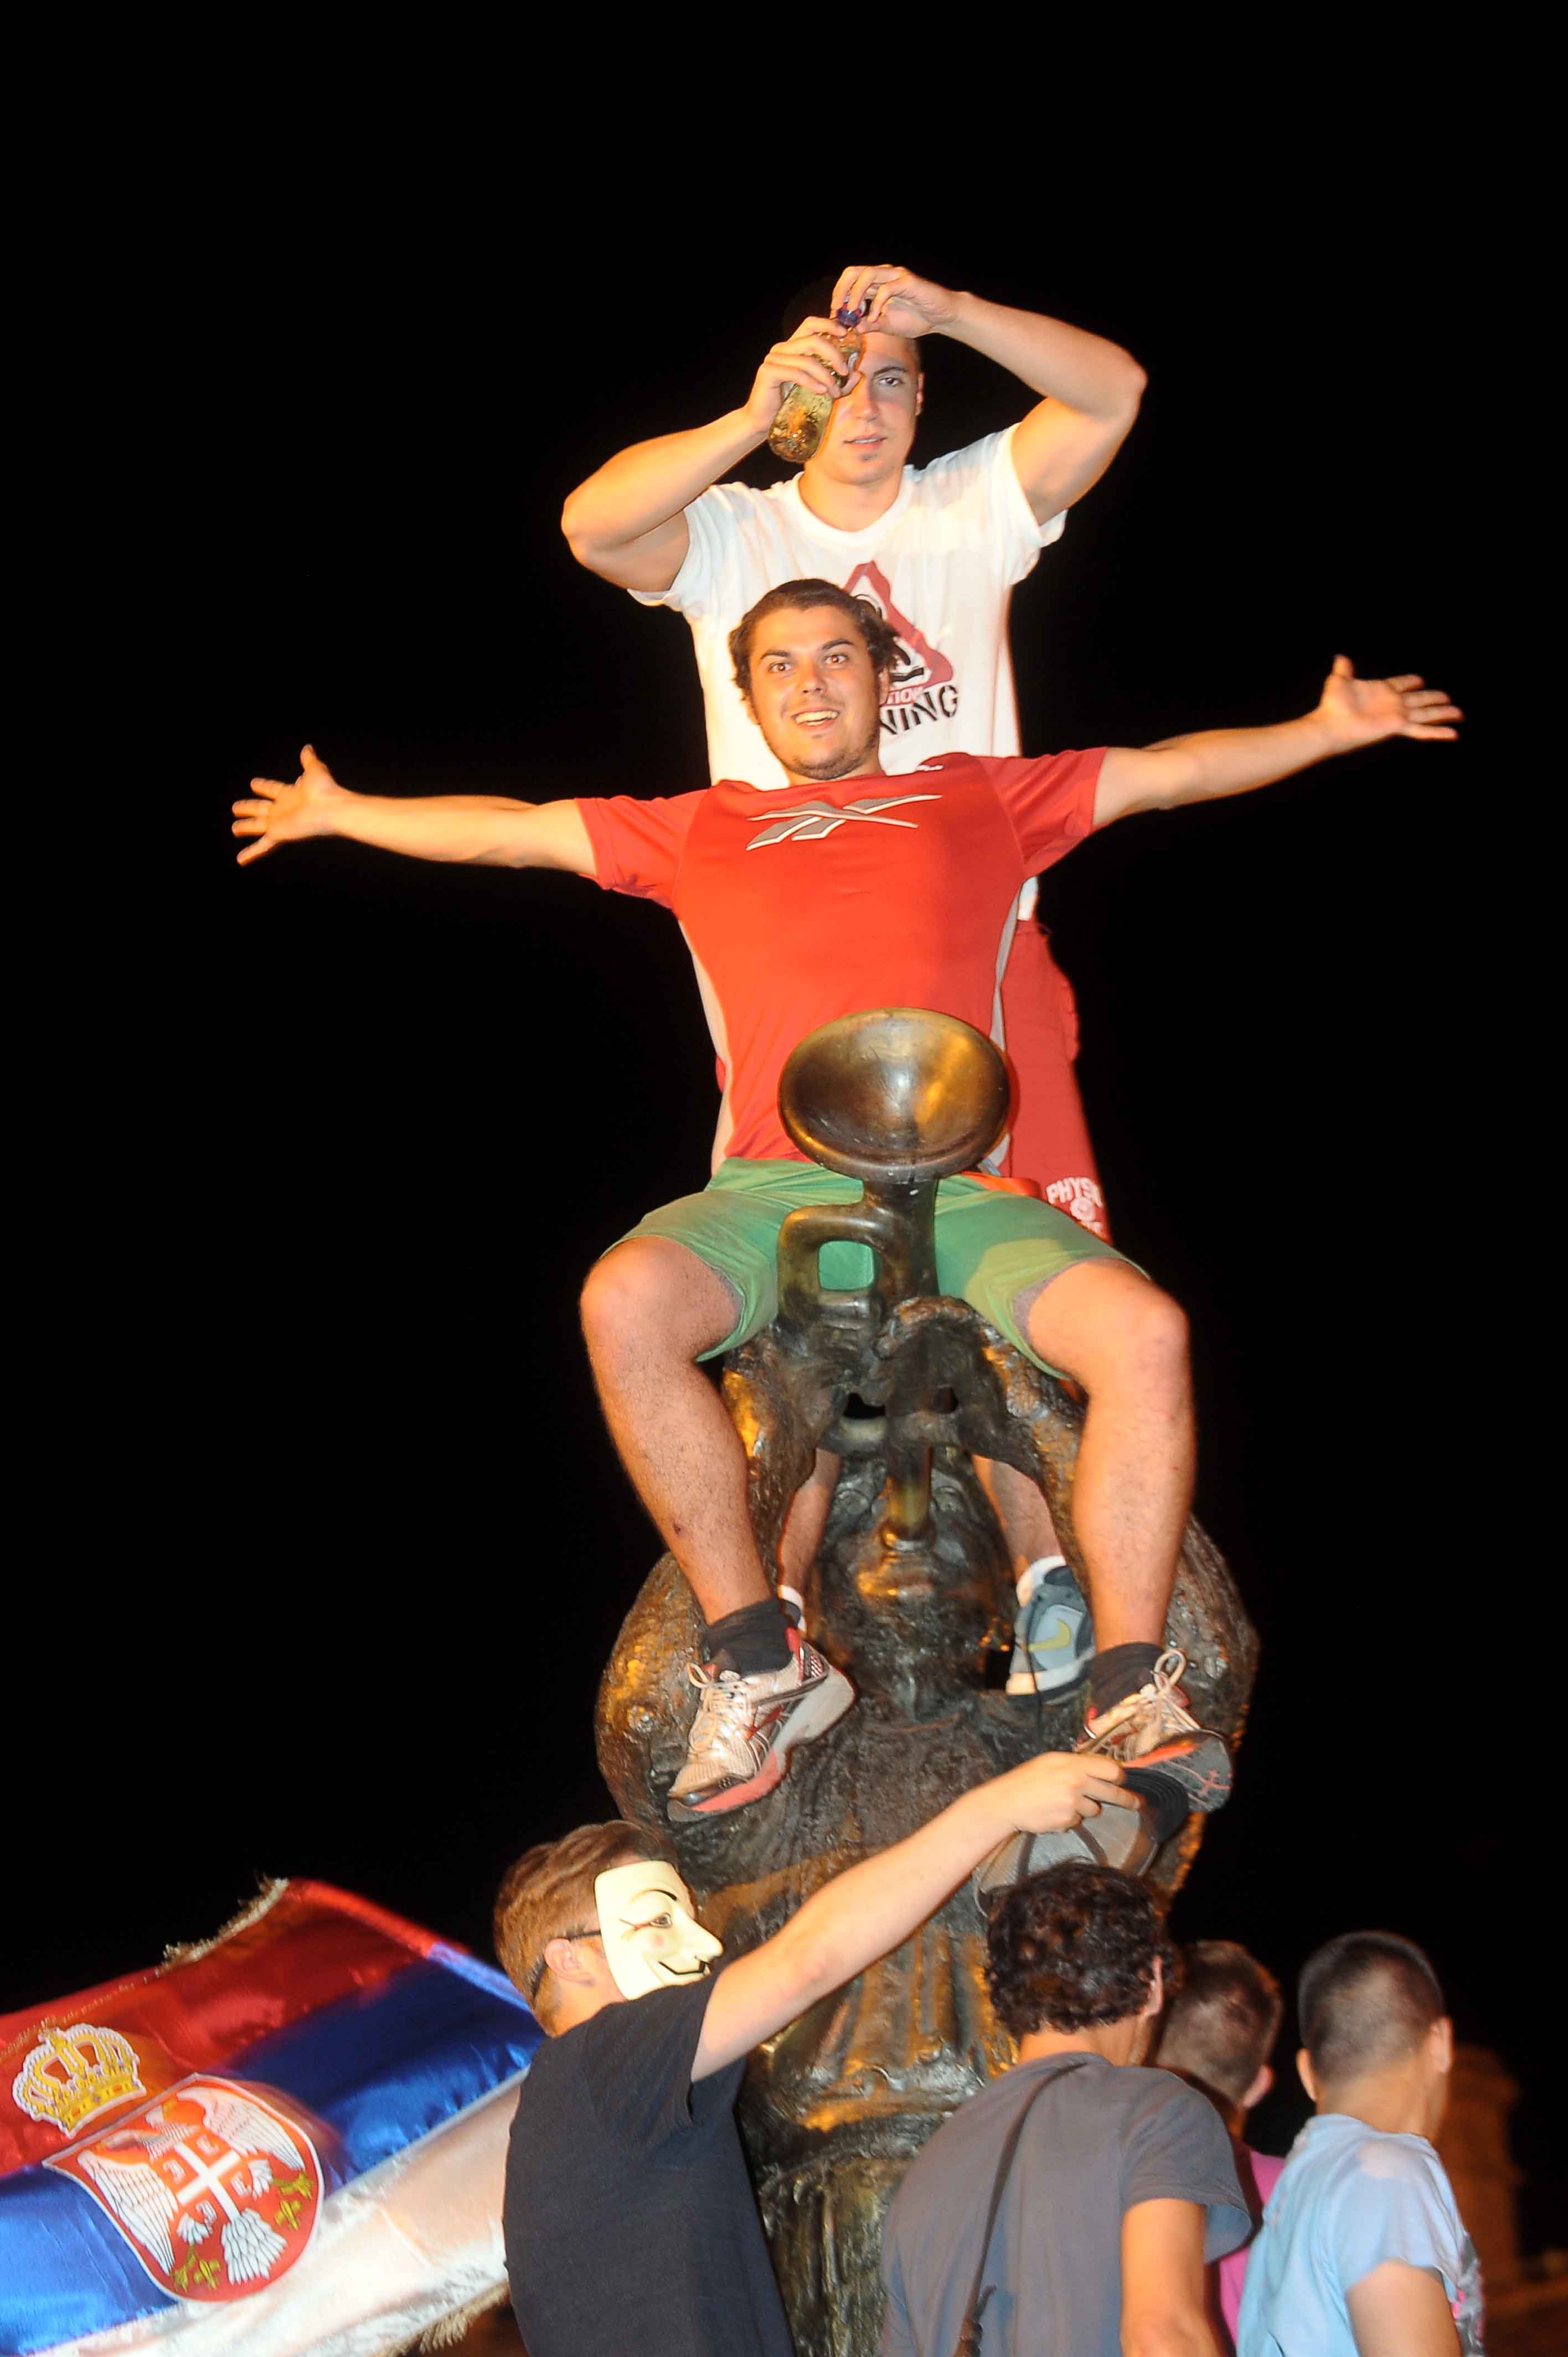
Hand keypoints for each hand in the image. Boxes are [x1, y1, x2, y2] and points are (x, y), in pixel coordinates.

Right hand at [232, 745, 344, 864]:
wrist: (330, 809)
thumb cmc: (325, 790)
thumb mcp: (314, 770)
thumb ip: (308, 760)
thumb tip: (307, 747)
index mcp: (290, 794)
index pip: (273, 789)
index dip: (264, 786)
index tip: (254, 783)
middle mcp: (283, 810)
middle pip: (260, 808)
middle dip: (248, 807)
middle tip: (235, 807)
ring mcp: (280, 823)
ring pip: (257, 826)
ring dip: (245, 827)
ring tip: (234, 829)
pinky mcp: (278, 835)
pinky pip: (262, 847)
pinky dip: (251, 854)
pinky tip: (240, 861)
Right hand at [742, 318, 862, 432]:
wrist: (762, 422)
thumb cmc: (789, 406)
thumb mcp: (817, 389)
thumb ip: (836, 380)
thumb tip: (858, 373)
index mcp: (793, 346)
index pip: (810, 324)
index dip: (829, 324)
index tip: (845, 334)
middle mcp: (782, 348)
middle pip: (813, 339)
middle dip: (834, 354)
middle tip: (844, 372)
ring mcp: (774, 358)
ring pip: (807, 359)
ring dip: (826, 376)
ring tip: (835, 392)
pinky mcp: (768, 371)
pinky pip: (796, 373)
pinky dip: (812, 382)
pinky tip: (821, 392)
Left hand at [830, 263, 958, 340]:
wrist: (941, 317)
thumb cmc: (916, 318)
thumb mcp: (886, 326)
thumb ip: (869, 325)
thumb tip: (852, 328)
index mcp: (876, 283)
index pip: (850, 280)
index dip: (838, 295)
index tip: (834, 314)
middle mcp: (883, 274)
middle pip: (853, 272)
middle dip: (841, 290)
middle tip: (837, 310)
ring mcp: (895, 276)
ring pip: (867, 274)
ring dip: (856, 294)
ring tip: (853, 312)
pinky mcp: (907, 282)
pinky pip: (886, 289)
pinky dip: (876, 304)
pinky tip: (875, 318)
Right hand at [1002, 1750, 1131, 1833]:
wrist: (1007, 1802)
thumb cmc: (1027, 1779)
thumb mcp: (1051, 1761)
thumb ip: (1076, 1764)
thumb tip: (1100, 1769)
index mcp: (1073, 1764)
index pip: (1111, 1769)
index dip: (1120, 1776)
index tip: (1124, 1780)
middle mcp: (1077, 1782)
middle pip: (1112, 1792)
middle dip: (1128, 1799)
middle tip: (1137, 1803)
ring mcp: (1073, 1804)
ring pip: (1094, 1810)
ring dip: (1086, 1808)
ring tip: (1064, 1802)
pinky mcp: (1068, 1821)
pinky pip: (1078, 1822)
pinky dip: (1070, 1819)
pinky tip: (1054, 1812)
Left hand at [1315, 655, 1462, 750]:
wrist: (1331, 725)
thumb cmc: (1332, 705)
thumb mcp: (1338, 681)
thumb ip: (1344, 670)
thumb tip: (1341, 657)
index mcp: (1381, 690)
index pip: (1400, 684)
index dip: (1410, 681)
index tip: (1420, 680)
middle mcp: (1392, 704)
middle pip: (1419, 699)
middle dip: (1434, 698)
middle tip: (1448, 697)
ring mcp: (1396, 716)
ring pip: (1426, 714)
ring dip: (1443, 713)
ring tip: (1459, 713)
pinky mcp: (1397, 727)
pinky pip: (1421, 729)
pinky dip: (1437, 732)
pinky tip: (1453, 734)